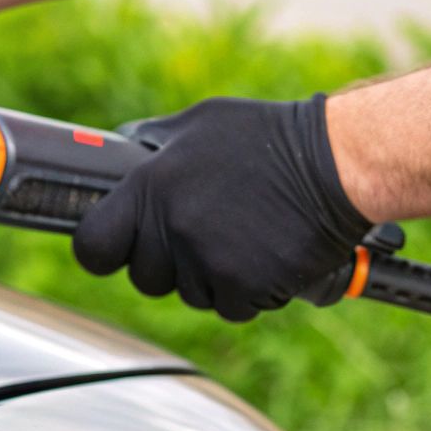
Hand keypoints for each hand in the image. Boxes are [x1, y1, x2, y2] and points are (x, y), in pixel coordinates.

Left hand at [72, 95, 370, 321]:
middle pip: (144, 278)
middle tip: (203, 234)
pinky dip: (247, 291)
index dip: (103, 250)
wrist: (338, 165)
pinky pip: (229, 307)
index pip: (92, 245)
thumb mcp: (200, 123)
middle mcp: (173, 228)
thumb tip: (123, 150)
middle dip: (168, 264)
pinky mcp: (245, 287)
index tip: (116, 249)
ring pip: (190, 294)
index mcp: (150, 188)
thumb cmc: (269, 137)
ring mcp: (207, 261)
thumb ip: (154, 142)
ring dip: (211, 277)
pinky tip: (264, 254)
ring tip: (242, 235)